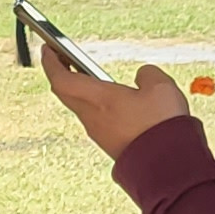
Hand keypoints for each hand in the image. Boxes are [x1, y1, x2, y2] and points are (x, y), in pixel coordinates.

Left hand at [42, 50, 196, 162]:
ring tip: (87, 75)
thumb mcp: (160, 87)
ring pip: (79, 105)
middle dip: (61, 72)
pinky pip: (94, 118)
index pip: (61, 78)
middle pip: (65, 92)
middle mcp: (91, 116)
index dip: (51, 61)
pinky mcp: (108, 143)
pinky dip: (94, 103)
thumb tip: (142, 76)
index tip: (48, 49)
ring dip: (79, 88)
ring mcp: (98, 132)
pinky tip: (109, 99)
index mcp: (97, 99)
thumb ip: (147, 74)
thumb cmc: (160, 125)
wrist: (166, 164)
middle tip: (63, 57)